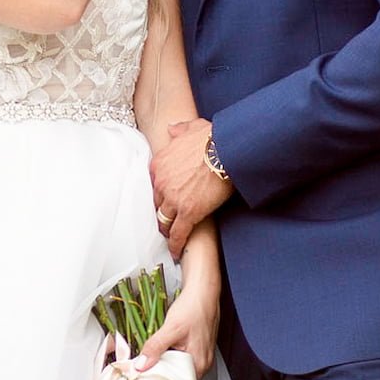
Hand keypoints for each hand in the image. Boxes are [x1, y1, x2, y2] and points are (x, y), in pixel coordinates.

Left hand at [136, 270, 219, 379]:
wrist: (203, 290)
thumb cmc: (193, 308)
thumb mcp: (171, 328)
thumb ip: (155, 348)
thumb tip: (140, 366)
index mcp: (199, 364)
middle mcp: (202, 363)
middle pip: (178, 379)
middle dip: (161, 376)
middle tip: (143, 374)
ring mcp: (201, 355)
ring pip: (179, 368)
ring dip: (165, 365)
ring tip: (150, 362)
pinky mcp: (197, 347)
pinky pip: (182, 358)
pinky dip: (170, 356)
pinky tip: (162, 350)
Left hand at [150, 117, 230, 255]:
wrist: (226, 150)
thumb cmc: (212, 138)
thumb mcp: (190, 127)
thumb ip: (178, 130)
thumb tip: (173, 129)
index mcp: (160, 163)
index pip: (154, 184)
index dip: (159, 193)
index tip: (163, 199)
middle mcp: (161, 182)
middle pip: (157, 203)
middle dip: (161, 211)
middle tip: (165, 220)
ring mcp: (173, 199)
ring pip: (164, 220)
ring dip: (166, 229)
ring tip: (169, 237)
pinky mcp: (188, 212)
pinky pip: (178, 233)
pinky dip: (176, 244)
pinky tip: (176, 251)